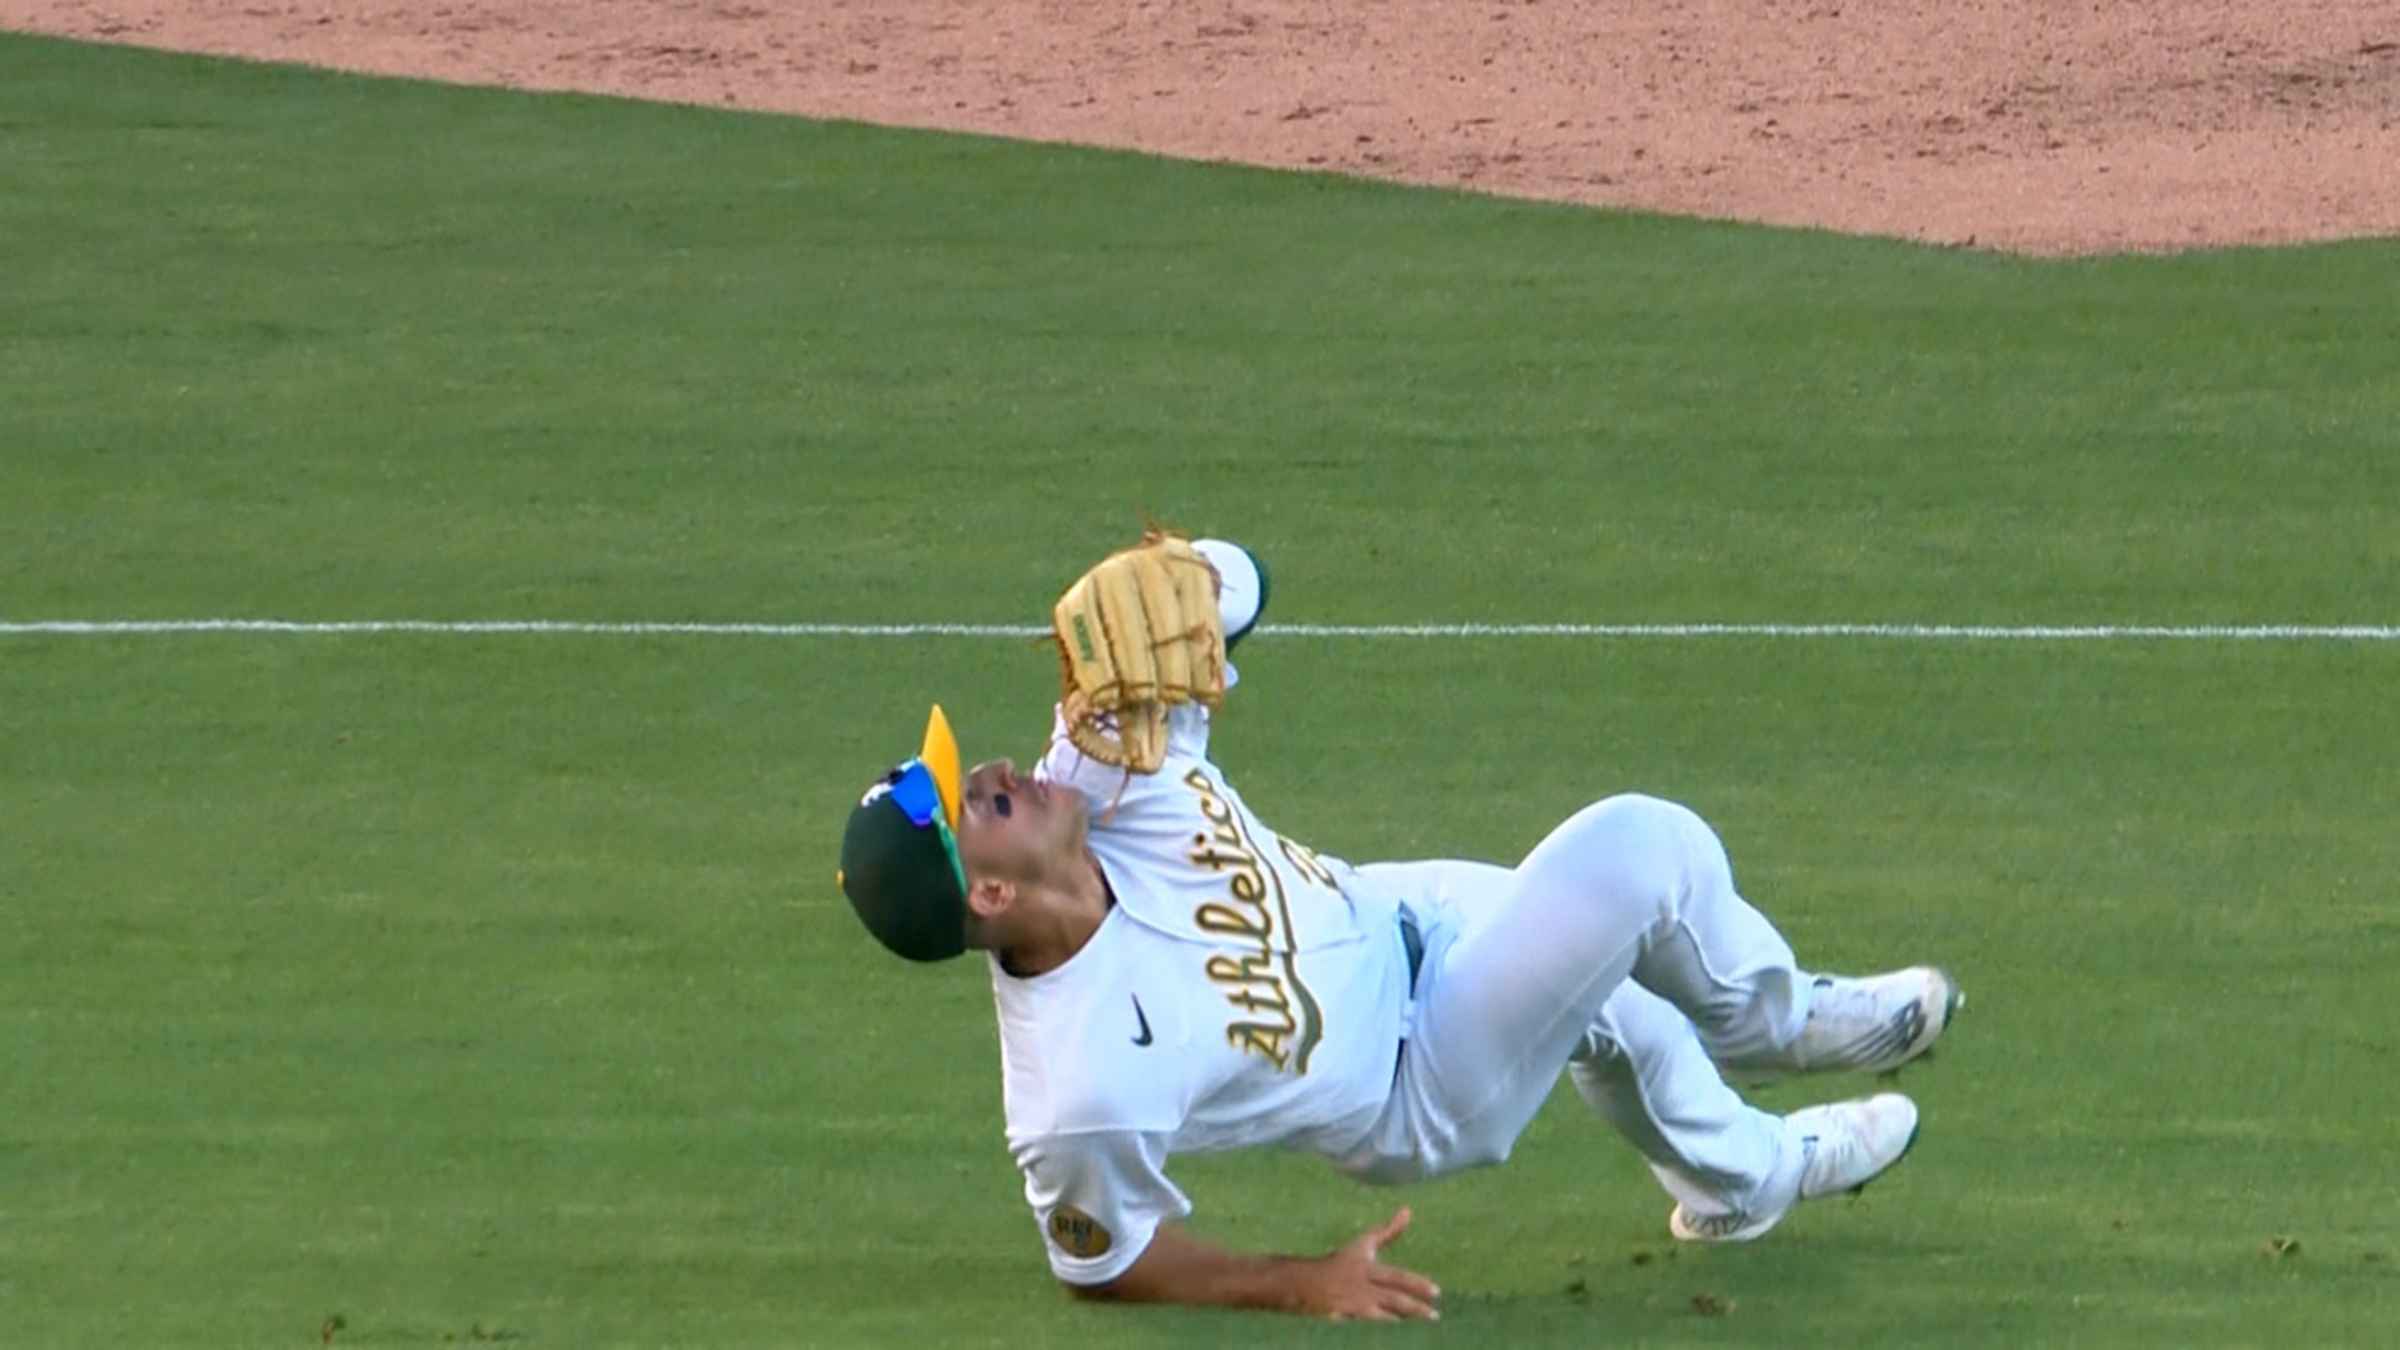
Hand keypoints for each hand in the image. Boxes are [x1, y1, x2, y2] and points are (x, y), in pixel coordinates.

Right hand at [1297, 1207, 1441, 1320]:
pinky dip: (1388, 1323)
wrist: (1306, 1282)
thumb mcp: (1363, 1244)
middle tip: (1435, 1315)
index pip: (1397, 1277)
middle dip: (1416, 1307)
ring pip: (1386, 1314)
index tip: (1437, 1291)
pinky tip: (1401, 1326)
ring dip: (1405, 1318)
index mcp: (1367, 1267)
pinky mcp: (1348, 1316)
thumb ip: (1388, 1231)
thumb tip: (1408, 1211)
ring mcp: (1355, 1303)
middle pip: (1394, 1298)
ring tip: (1424, 1321)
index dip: (1417, 1284)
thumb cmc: (1340, 1261)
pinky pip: (1372, 1323)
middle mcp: (1362, 1285)